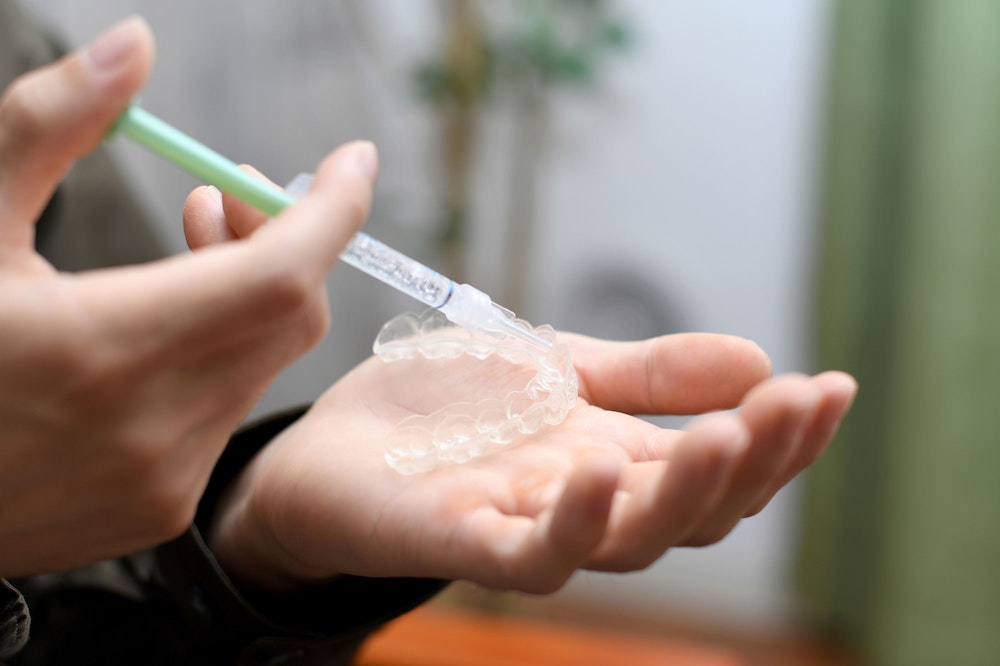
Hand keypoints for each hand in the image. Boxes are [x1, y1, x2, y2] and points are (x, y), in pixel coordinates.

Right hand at [0, 18, 375, 576]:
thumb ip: (48, 128)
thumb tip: (135, 45)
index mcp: (102, 347)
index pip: (281, 274)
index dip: (333, 211)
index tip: (352, 161)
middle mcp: (150, 427)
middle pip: (291, 313)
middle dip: (286, 242)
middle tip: (228, 198)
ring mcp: (162, 481)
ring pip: (266, 363)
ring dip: (251, 298)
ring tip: (192, 250)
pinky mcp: (161, 509)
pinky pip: (230, 412)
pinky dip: (223, 357)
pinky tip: (168, 334)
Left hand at [207, 332, 856, 593]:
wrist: (330, 444)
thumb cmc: (444, 410)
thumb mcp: (557, 369)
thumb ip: (645, 374)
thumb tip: (757, 357)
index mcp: (615, 460)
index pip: (717, 465)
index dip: (779, 436)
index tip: (833, 386)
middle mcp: (585, 505)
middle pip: (692, 512)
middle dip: (753, 461)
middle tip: (797, 406)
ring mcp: (526, 529)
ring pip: (627, 541)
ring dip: (682, 493)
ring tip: (723, 436)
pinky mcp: (460, 543)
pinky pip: (529, 556)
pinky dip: (572, 521)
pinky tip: (600, 468)